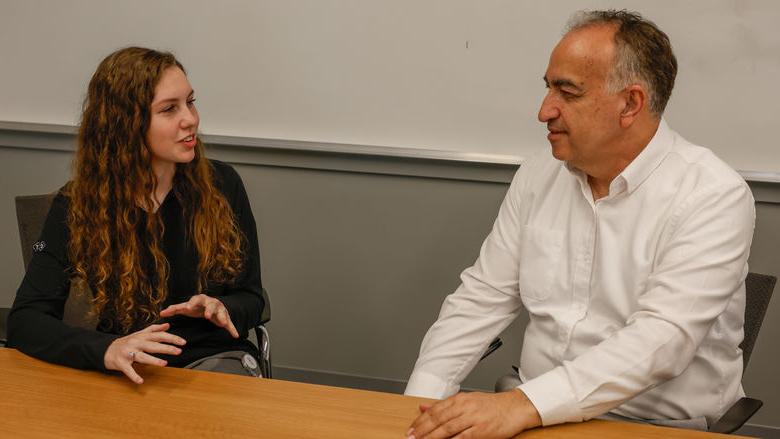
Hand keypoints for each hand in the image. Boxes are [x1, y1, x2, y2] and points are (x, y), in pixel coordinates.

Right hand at [103, 323, 185, 383]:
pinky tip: (141, 381)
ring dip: (153, 361)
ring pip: (142, 357)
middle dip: (166, 348)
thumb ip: (154, 329)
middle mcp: (135, 343)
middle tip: (178, 351)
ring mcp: (128, 353)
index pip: (159, 336)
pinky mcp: (121, 363)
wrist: (107, 350)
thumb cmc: (127, 342)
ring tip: (164, 364)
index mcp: (141, 336)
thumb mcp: (140, 334)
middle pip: (153, 345)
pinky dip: (134, 376)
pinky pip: (128, 370)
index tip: (183, 342)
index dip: (171, 338)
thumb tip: (168, 325)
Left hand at [159, 294, 238, 337]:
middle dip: (209, 309)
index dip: (191, 304)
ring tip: (222, 323)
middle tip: (207, 316)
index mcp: (199, 300)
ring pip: (221, 312)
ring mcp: (219, 309)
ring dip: (222, 316)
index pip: (194, 300)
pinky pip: (229, 322)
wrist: (211, 306)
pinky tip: (235, 335)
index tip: (187, 308)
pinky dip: (232, 329)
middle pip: (210, 304)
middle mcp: (210, 302)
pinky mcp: (225, 316)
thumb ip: (175, 310)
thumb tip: (161, 313)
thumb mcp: (186, 308)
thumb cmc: (197, 307)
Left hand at [406, 389, 540, 438]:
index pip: (435, 410)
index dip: (420, 421)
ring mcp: (473, 418)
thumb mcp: (466, 400)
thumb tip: (422, 407)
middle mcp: (465, 407)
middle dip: (422, 430)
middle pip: (438, 419)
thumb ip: (444, 405)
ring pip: (447, 428)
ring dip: (432, 437)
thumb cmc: (491, 405)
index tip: (410, 430)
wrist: (515, 407)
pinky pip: (462, 437)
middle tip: (411, 438)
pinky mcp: (482, 430)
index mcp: (460, 399)